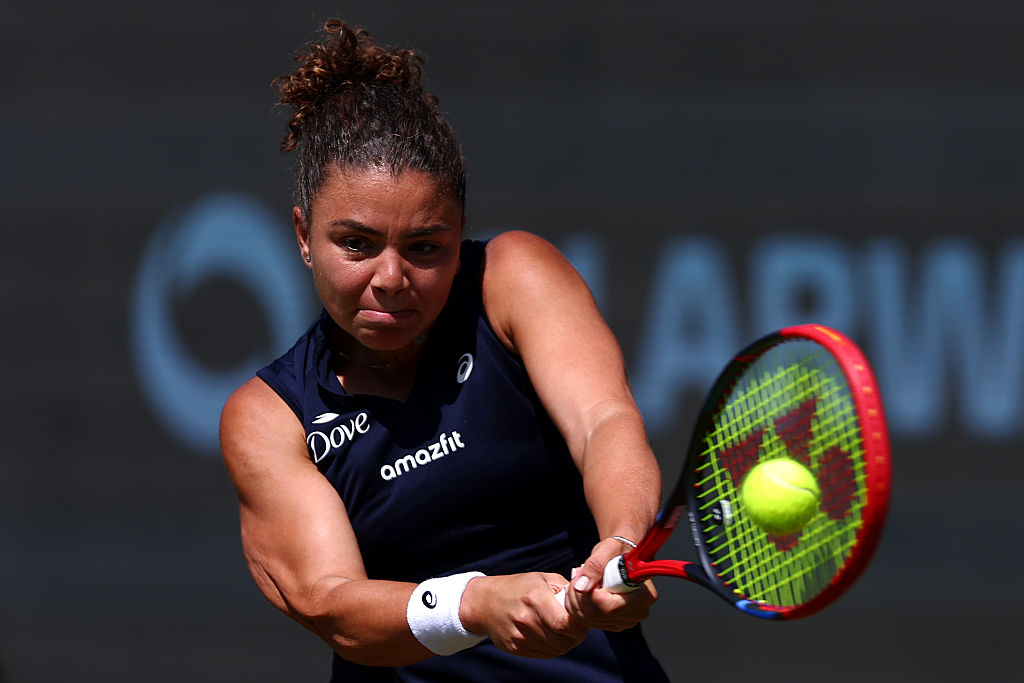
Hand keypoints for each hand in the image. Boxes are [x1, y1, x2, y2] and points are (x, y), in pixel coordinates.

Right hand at [460, 573, 587, 657]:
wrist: (484, 603)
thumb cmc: (518, 587)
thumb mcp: (542, 579)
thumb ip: (566, 589)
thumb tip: (588, 599)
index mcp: (535, 599)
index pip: (566, 623)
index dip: (580, 624)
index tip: (582, 618)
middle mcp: (526, 619)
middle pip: (563, 640)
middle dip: (575, 635)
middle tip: (575, 625)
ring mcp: (519, 637)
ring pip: (555, 650)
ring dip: (564, 642)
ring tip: (562, 629)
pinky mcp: (515, 648)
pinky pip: (543, 654)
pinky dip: (551, 647)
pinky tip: (549, 634)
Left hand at [563, 537, 656, 630]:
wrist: (620, 556)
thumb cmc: (617, 550)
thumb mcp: (607, 550)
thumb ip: (594, 567)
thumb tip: (581, 588)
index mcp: (644, 596)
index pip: (609, 608)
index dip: (590, 594)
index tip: (583, 574)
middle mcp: (638, 613)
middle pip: (596, 616)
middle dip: (578, 594)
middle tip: (577, 573)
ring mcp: (626, 621)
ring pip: (587, 620)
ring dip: (575, 598)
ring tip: (579, 578)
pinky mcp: (613, 624)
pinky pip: (586, 621)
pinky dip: (576, 605)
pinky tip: (582, 588)